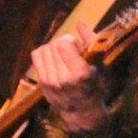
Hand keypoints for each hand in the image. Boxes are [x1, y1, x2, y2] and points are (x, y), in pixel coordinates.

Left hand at [31, 23, 109, 137]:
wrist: (83, 114)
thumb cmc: (95, 87)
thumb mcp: (100, 65)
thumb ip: (91, 42)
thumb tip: (80, 23)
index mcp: (80, 74)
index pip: (63, 45)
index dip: (70, 41)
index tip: (77, 46)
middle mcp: (62, 79)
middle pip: (53, 46)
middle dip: (62, 43)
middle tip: (70, 50)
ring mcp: (49, 82)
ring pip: (43, 50)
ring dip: (53, 47)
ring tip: (62, 55)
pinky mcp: (41, 82)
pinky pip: (37, 56)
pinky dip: (44, 53)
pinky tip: (53, 59)